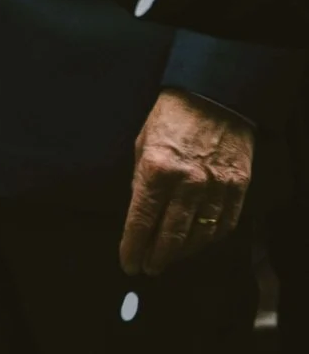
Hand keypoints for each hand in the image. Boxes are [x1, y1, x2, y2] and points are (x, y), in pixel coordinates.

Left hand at [121, 88, 252, 275]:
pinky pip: (224, 224)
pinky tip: (197, 244)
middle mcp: (188, 182)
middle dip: (156, 257)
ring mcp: (216, 186)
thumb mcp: (141, 144)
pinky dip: (209, 239)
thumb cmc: (170, 118)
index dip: (133, 246)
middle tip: (147, 268)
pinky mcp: (238, 187)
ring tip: (168, 259)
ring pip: (198, 235)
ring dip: (181, 253)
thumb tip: (138, 213)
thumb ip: (140, 181)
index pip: (141, 220)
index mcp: (157, 169)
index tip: (128, 262)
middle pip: (170, 234)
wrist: (213, 97)